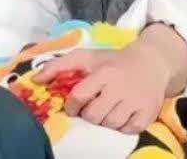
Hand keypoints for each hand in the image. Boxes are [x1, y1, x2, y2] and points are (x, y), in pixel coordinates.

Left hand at [35, 42, 170, 133]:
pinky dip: (123, 127)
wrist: (152, 61)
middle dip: (90, 114)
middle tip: (94, 106)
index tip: (75, 104)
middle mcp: (120, 87)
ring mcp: (136, 101)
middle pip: (94, 116)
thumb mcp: (86, 57)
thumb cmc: (112, 62)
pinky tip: (123, 114)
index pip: (79, 97)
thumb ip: (59, 66)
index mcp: (104, 73)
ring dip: (106, 120)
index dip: (72, 105)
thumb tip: (35, 80)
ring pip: (110, 125)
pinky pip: (128, 130)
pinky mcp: (148, 112)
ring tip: (109, 109)